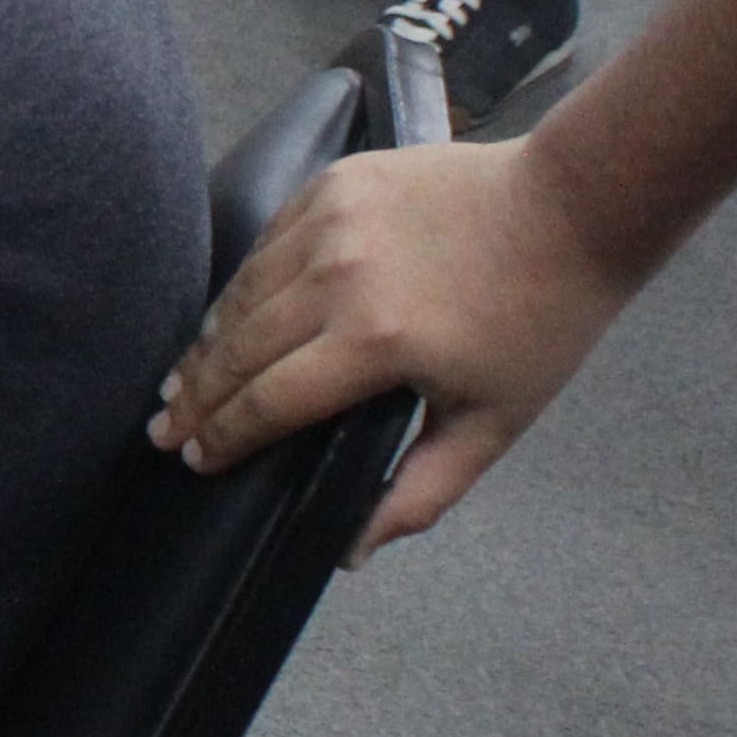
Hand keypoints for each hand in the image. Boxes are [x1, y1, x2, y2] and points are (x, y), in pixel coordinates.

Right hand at [150, 139, 639, 556]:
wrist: (573, 205)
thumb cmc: (540, 320)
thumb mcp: (494, 422)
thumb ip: (420, 492)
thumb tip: (352, 551)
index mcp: (376, 342)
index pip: (269, 401)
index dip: (224, 437)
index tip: (193, 460)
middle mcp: (338, 278)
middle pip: (237, 348)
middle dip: (194, 396)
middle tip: (163, 428)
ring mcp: (330, 222)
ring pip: (242, 292)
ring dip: (208, 342)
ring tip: (183, 377)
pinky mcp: (333, 184)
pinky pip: (265, 242)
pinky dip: (243, 283)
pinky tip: (231, 313)